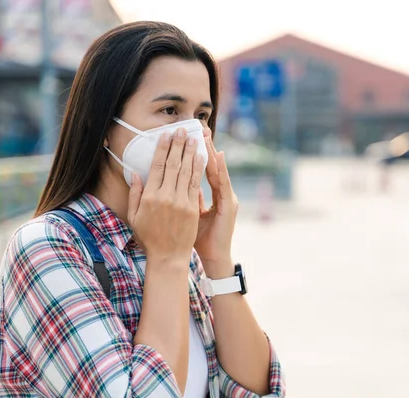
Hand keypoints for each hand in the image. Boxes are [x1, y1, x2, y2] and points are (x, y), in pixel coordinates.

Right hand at [127, 128, 203, 267]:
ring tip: (194, 138)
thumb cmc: (149, 238)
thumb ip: (135, 194)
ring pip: (186, 171)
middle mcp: (165, 197)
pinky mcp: (192, 209)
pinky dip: (199, 169)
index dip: (163, 149)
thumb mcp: (135, 216)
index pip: (158, 166)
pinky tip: (201, 157)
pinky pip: (196, 184)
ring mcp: (180, 202)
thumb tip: (134, 173)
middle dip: (178, 145)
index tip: (166, 135)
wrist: (168, 257)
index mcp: (149, 197)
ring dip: (190, 152)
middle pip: (173, 164)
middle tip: (182, 129)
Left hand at [194, 129, 238, 278]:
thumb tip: (178, 183)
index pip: (202, 170)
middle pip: (210, 166)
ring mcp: (227, 198)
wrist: (215, 257)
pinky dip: (220, 169)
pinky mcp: (229, 204)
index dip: (196, 154)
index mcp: (212, 196)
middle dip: (204, 147)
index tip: (188, 138)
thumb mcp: (192, 215)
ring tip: (206, 136)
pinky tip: (217, 155)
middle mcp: (222, 194)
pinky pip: (222, 184)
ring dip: (212, 153)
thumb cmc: (201, 239)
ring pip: (217, 171)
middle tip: (198, 128)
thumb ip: (189, 198)